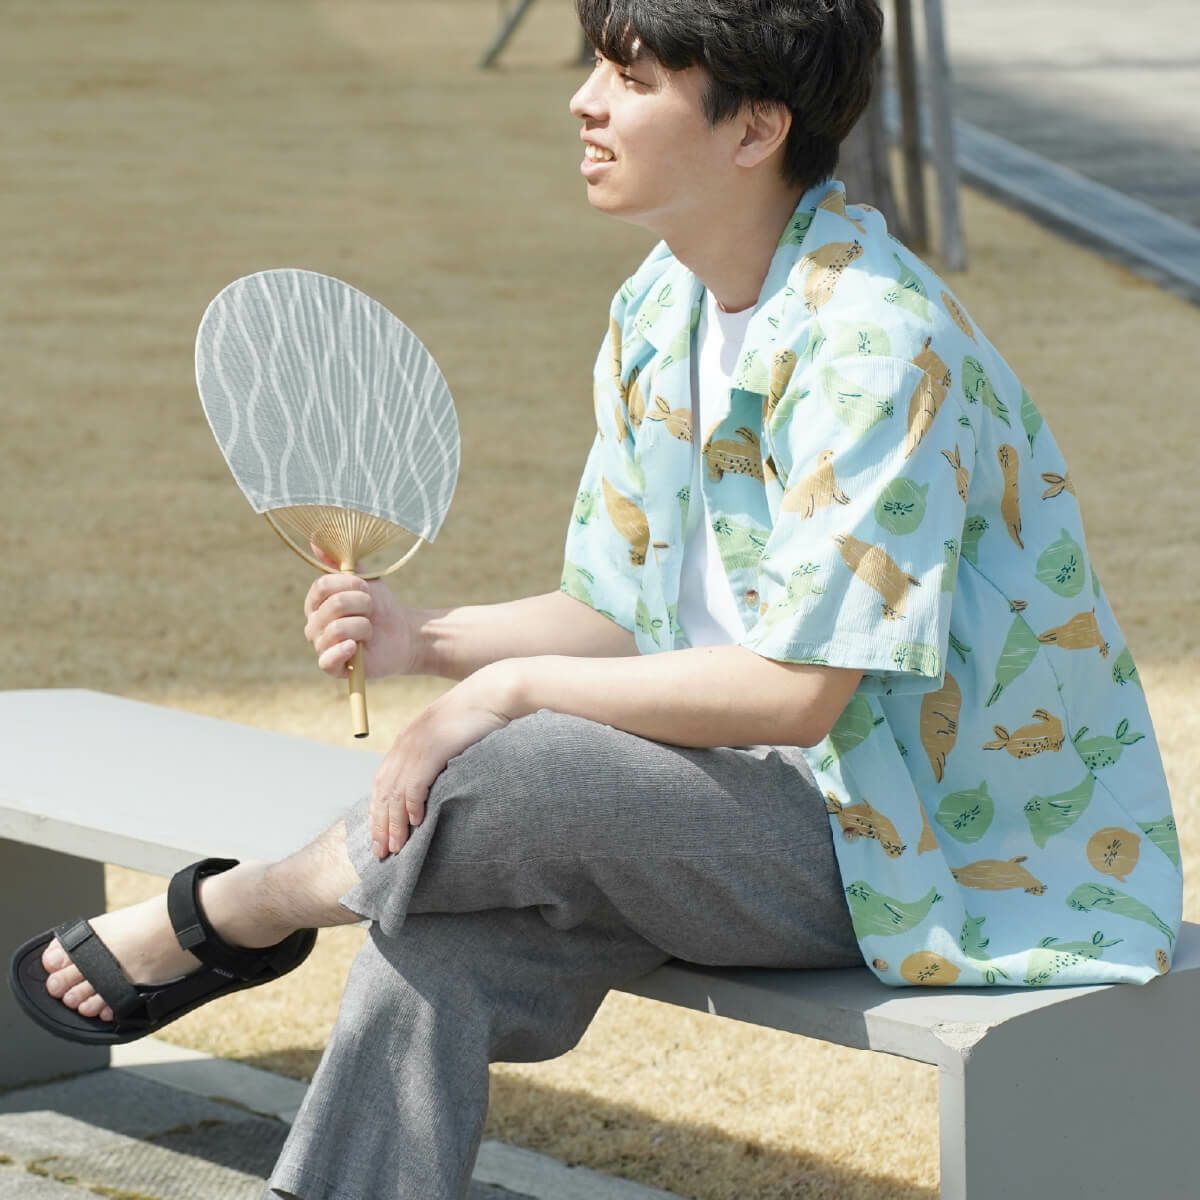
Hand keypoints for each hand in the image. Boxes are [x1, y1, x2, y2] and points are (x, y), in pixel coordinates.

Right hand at [303, 542, 420, 678]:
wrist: (404, 634)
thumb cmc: (381, 606)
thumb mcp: (364, 579)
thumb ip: (340, 562)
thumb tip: (316, 540)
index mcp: (316, 602)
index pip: (322, 587)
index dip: (350, 585)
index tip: (366, 588)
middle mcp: (313, 625)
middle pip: (333, 606)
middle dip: (363, 605)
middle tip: (372, 612)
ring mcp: (322, 647)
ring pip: (336, 630)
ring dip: (364, 626)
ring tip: (370, 630)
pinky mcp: (333, 668)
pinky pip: (326, 661)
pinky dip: (343, 651)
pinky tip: (356, 648)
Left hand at [369, 662, 519, 857]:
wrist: (494, 693)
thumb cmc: (479, 716)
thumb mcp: (450, 737)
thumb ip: (437, 757)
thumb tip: (436, 785)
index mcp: (408, 740)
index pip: (383, 781)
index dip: (378, 809)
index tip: (379, 834)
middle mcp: (407, 743)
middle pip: (384, 790)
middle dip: (380, 823)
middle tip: (381, 852)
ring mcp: (419, 745)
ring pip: (397, 792)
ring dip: (394, 822)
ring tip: (396, 847)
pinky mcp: (434, 748)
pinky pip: (417, 783)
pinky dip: (413, 805)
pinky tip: (416, 823)